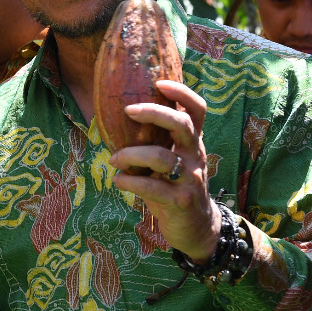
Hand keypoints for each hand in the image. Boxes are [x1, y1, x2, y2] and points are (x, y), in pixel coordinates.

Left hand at [110, 80, 219, 261]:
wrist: (196, 228)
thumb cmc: (175, 187)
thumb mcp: (172, 161)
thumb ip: (157, 142)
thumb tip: (118, 116)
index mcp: (194, 142)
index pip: (197, 110)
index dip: (182, 92)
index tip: (159, 82)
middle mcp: (196, 156)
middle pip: (182, 125)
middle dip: (154, 113)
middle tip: (128, 110)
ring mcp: (190, 178)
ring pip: (161, 157)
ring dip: (130, 154)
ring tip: (113, 159)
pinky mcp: (181, 201)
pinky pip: (152, 186)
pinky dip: (129, 181)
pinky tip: (119, 181)